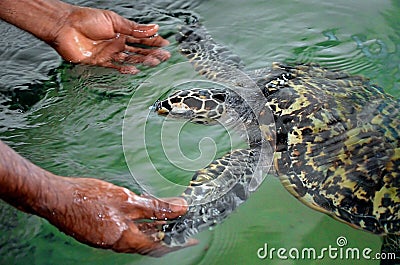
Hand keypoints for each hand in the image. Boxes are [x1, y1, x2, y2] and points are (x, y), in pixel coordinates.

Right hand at [44, 177, 194, 255]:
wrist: (57, 198)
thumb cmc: (88, 199)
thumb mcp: (128, 200)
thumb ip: (155, 206)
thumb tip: (180, 208)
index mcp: (127, 240)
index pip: (159, 247)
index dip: (178, 244)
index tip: (192, 238)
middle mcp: (119, 243)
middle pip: (151, 241)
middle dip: (169, 230)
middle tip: (183, 220)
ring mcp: (110, 237)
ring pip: (139, 234)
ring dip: (155, 225)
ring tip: (168, 213)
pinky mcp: (103, 229)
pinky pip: (128, 228)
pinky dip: (140, 220)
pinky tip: (144, 208)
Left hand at [50, 7, 170, 73]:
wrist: (64, 26)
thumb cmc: (86, 19)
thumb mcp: (114, 21)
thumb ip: (134, 28)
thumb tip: (154, 27)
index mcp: (120, 31)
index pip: (141, 38)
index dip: (153, 41)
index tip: (165, 45)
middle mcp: (116, 42)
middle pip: (138, 50)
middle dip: (152, 53)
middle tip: (164, 57)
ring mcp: (108, 53)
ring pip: (129, 59)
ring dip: (142, 61)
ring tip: (154, 63)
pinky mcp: (100, 62)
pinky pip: (115, 67)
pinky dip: (125, 69)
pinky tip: (135, 70)